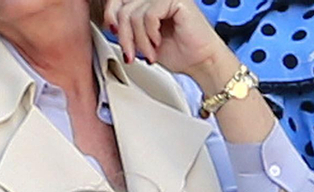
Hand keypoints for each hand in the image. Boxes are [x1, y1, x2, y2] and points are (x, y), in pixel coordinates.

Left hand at [102, 0, 227, 79]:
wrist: (202, 62)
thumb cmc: (180, 52)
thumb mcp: (144, 40)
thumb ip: (129, 28)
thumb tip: (111, 23)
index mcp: (150, 1)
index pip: (120, 0)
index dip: (111, 15)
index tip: (114, 32)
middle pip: (124, 8)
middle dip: (125, 36)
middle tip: (131, 54)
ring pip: (134, 14)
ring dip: (139, 40)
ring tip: (150, 52)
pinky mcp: (175, 0)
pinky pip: (148, 14)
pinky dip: (150, 34)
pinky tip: (158, 42)